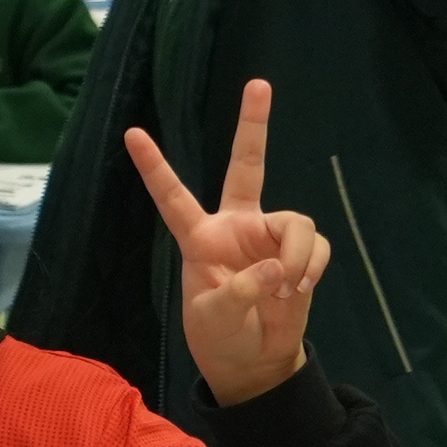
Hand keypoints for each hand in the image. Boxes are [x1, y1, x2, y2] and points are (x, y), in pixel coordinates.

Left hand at [126, 78, 324, 407]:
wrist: (255, 362)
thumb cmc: (220, 338)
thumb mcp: (214, 318)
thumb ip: (239, 292)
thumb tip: (276, 270)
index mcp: (200, 237)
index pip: (173, 196)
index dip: (154, 166)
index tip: (131, 133)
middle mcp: (236, 226)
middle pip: (247, 165)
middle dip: (254, 125)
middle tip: (259, 84)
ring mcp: (269, 236)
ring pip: (296, 221)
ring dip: (297, 256)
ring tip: (287, 287)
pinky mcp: (299, 253)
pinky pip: (315, 246)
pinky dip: (311, 266)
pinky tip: (298, 289)